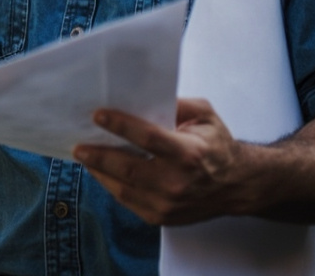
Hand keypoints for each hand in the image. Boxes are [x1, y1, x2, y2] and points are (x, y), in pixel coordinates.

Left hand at [72, 98, 250, 225]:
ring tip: (84, 156)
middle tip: (78, 145)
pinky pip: (127, 201)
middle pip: (129, 169)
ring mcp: (168, 204)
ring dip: (99, 172)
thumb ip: (177, 104)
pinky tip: (100, 172)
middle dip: (99, 155)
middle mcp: (178, 182)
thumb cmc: (217, 146)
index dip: (120, 126)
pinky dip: (110, 185)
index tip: (98, 115)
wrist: (236, 186)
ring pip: (123, 189)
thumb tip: (143, 97)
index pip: (148, 138)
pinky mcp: (161, 217)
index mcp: (189, 153)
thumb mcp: (205, 116)